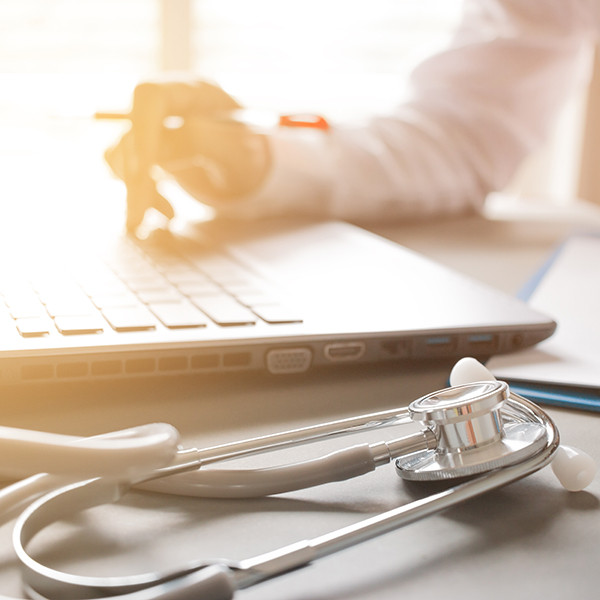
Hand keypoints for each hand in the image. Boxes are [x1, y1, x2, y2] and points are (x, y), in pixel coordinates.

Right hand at [104, 80, 271, 231]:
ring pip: (125, 155)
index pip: (151, 96)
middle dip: (136, 180)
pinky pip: (128, 170)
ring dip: (139, 191)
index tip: (143, 174)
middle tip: (137, 221)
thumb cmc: (250, 151)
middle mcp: (166, 103)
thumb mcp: (241, 150)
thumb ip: (208, 143)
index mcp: (194, 91)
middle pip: (134, 133)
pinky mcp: (143, 145)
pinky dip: (141, 193)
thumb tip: (161, 152)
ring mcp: (152, 124)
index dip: (143, 133)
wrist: (248, 159)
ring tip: (170, 216)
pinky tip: (164, 210)